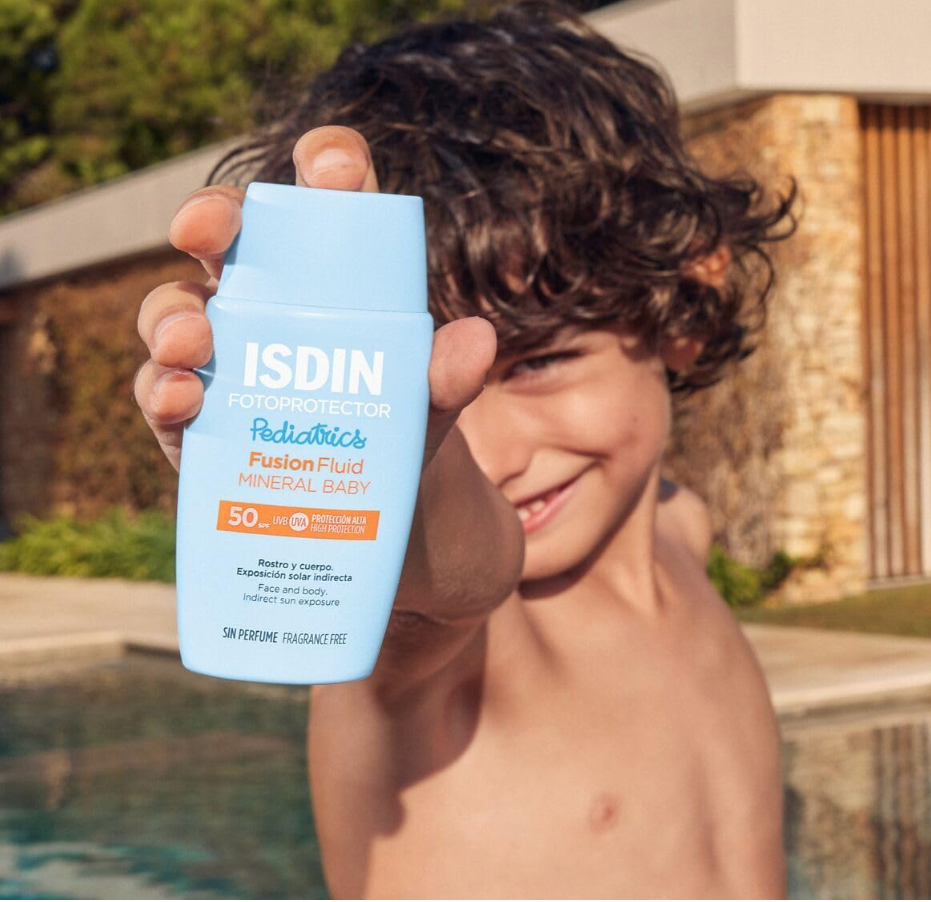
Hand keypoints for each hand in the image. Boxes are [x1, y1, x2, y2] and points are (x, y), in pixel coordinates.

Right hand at [134, 125, 495, 471]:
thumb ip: (449, 373)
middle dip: (211, 215)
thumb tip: (478, 341)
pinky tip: (183, 397)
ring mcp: (219, 351)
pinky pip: (160, 387)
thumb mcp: (427, 398)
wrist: (359, 497)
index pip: (322, 198)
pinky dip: (162, 388)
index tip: (332, 172)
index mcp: (327, 272)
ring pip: (175, 308)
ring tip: (192, 342)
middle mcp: (263, 298)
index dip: (325, 165)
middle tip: (205, 229)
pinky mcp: (190, 410)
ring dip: (173, 316)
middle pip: (226, 234)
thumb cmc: (391, 421)